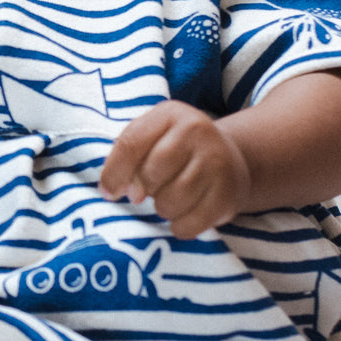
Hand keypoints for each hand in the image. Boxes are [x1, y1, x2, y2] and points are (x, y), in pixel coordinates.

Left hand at [99, 100, 250, 238]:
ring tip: (171, 198)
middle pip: (151, 174)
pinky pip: (189, 225)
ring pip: (170, 202)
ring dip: (163, 208)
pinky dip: (180, 226)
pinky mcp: (228, 194)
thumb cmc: (176, 151)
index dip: (115, 173)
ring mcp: (217, 161)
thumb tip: (123, 191)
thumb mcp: (151, 139)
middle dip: (144, 189)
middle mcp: (198, 130)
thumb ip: (127, 158)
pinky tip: (186, 214)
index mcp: (170, 114)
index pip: (131, 144)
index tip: (110, 192)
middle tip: (152, 190)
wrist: (230, 160)